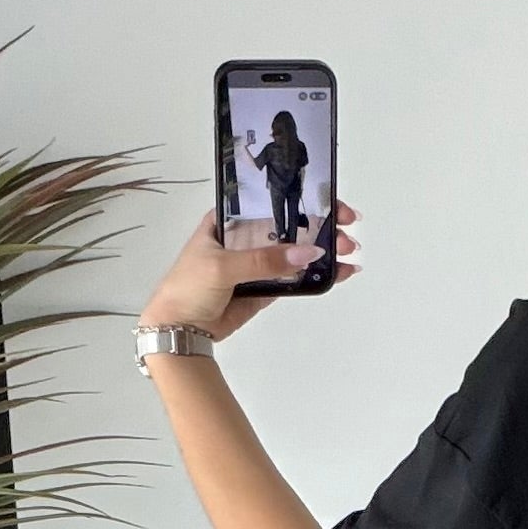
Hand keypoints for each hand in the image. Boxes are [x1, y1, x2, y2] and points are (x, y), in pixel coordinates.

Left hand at [140, 203, 359, 342]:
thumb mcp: (223, 266)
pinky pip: (296, 278)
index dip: (301, 198)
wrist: (179, 330)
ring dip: (324, 250)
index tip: (330, 201)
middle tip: (346, 230)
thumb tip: (307, 253)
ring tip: (349, 252)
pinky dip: (318, 275)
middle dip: (321, 225)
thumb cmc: (187, 287)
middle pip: (290, 225)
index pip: (271, 202)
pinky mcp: (266, 288)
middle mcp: (246, 238)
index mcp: (230, 221)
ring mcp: (258, 263)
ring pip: (297, 251)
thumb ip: (265, 260)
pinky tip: (340, 271)